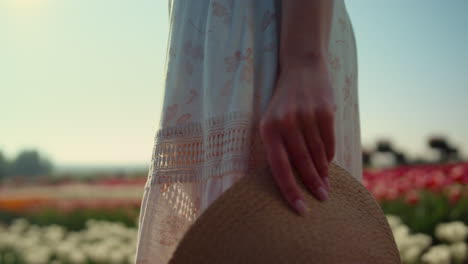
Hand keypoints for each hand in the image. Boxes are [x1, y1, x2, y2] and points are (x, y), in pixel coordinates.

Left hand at [259, 57, 335, 215]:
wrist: (302, 67)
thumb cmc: (284, 101)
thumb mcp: (272, 120)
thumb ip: (279, 145)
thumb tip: (291, 178)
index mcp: (268, 128)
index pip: (279, 167)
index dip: (290, 190)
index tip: (300, 208)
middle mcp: (286, 122)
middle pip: (301, 162)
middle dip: (312, 184)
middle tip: (321, 199)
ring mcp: (306, 116)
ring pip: (317, 153)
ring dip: (322, 173)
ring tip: (326, 186)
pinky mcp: (325, 111)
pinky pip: (328, 141)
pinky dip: (328, 155)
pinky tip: (328, 164)